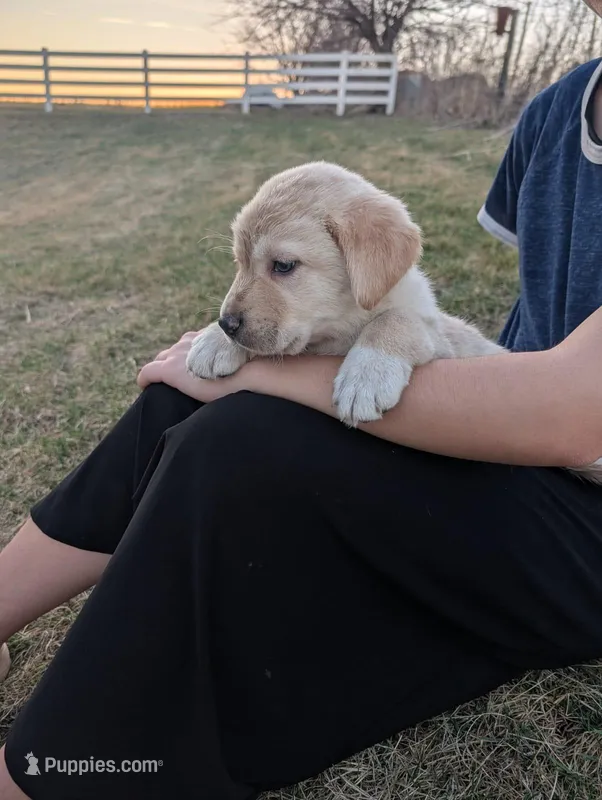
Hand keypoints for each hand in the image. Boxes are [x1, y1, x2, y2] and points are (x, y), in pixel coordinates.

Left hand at [137, 331, 253, 402]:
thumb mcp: (241, 358)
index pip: (189, 345)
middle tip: (175, 380)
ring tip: (163, 386)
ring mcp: (179, 355)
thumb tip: (241, 368)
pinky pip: (149, 373)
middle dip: (170, 363)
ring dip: (161, 371)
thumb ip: (233, 358)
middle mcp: (189, 342)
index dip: (187, 358)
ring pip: (160, 360)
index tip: (190, 370)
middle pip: (172, 351)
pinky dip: (145, 379)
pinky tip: (145, 388)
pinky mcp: (171, 370)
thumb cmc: (252, 368)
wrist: (249, 372)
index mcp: (206, 337)